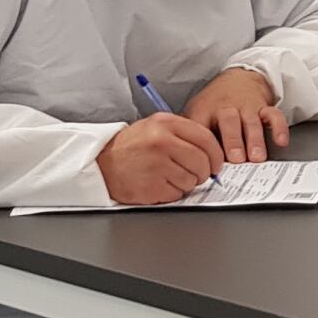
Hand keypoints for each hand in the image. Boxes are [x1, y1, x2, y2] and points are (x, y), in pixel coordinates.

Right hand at [95, 112, 222, 203]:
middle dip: (204, 172)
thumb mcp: (156, 128)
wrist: (101, 162)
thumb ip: (184, 135)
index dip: (216, 155)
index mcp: (166, 124)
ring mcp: (157, 165)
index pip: (206, 139)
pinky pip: (177, 194)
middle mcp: (162, 142)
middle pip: (202, 162)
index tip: (216, 163)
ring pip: (192, 180)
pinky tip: (159, 183)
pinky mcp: (152, 185)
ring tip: (169, 176)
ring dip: (186, 183)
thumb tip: (213, 153)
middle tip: (197, 174)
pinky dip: (172, 192)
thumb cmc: (132, 147)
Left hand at [182, 68, 287, 163]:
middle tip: (237, 159)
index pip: (202, 127)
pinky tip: (280, 141)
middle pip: (229, 122)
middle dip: (233, 141)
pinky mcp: (264, 107)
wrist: (238, 78)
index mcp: (205, 111)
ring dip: (255, 140)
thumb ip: (190, 134)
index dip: (204, 145)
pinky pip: (274, 115)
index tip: (207, 162)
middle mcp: (226, 108)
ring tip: (257, 157)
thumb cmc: (214, 103)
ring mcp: (247, 107)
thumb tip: (184, 161)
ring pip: (251, 121)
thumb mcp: (195, 112)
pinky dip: (279, 127)